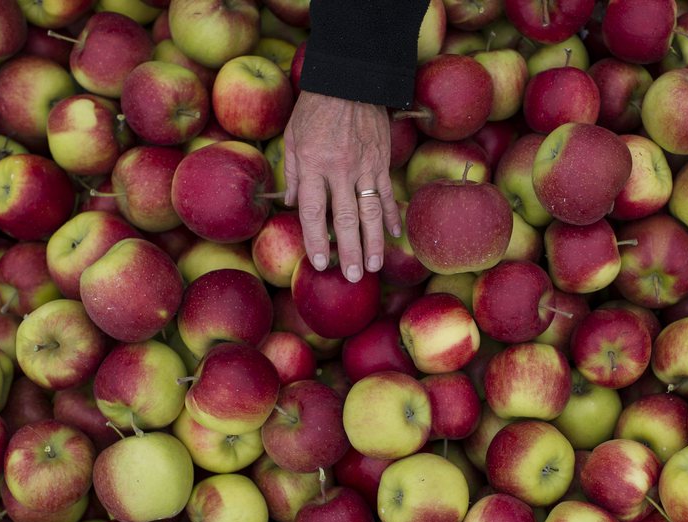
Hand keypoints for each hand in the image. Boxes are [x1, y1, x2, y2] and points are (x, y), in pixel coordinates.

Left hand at [283, 90, 401, 282]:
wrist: (350, 79)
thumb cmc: (316, 108)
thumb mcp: (293, 136)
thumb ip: (293, 172)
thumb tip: (295, 204)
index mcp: (313, 164)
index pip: (315, 211)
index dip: (317, 240)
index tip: (320, 262)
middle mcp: (340, 169)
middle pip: (346, 219)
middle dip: (349, 251)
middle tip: (352, 277)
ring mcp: (364, 166)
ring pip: (370, 211)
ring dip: (373, 242)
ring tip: (373, 266)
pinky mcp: (382, 161)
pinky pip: (386, 193)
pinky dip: (391, 215)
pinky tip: (394, 235)